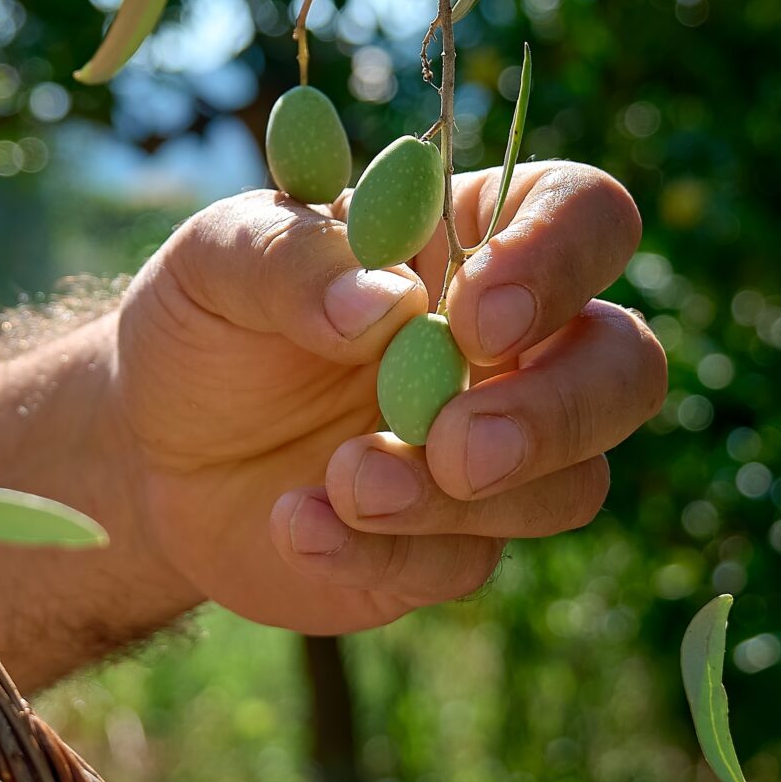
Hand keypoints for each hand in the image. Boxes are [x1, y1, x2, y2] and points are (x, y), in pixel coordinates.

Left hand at [111, 160, 663, 634]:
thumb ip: (289, 260)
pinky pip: (466, 565)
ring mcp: (499, 453)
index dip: (560, 260)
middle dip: (557, 413)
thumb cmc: (206, 324)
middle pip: (628, 367)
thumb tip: (382, 305)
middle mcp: (516, 345)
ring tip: (343, 482)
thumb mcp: (215, 260)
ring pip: (571, 485)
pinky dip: (380, 554)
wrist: (151, 451)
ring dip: (457, 498)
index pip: (588, 216)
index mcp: (474, 238)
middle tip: (456, 443)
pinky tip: (298, 525)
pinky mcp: (454, 547)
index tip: (476, 316)